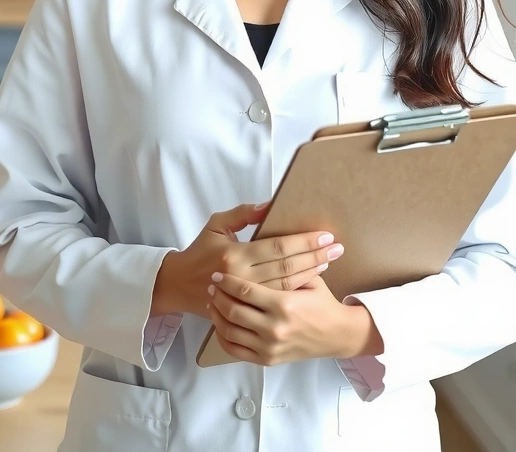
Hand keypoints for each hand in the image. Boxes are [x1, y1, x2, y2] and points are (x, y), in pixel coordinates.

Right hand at [165, 202, 342, 318]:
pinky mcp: (246, 309)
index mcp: (234, 254)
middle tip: (336, 249)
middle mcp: (242, 277)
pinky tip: (311, 281)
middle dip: (315, 257)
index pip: (277, 247)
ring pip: (285, 285)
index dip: (303, 242)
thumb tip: (268, 206)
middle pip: (287, 267)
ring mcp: (245, 297)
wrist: (179, 285)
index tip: (324, 236)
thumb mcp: (216, 225)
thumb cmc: (199, 251)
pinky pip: (276, 299)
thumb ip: (242, 214)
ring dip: (310, 274)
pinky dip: (296, 289)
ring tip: (328, 263)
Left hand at [205, 270, 381, 364]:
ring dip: (217, 313)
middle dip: (218, 295)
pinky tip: (220, 322)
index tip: (217, 274)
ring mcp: (269, 346)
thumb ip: (291, 261)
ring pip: (230, 330)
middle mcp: (274, 327)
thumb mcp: (311, 278)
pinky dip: (223, 336)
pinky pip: (235, 349)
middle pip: (233, 309)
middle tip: (211, 285)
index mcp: (284, 303)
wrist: (338, 336)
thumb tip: (278, 231)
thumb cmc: (323, 302)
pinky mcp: (267, 359)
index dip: (227, 281)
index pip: (245, 290)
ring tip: (213, 300)